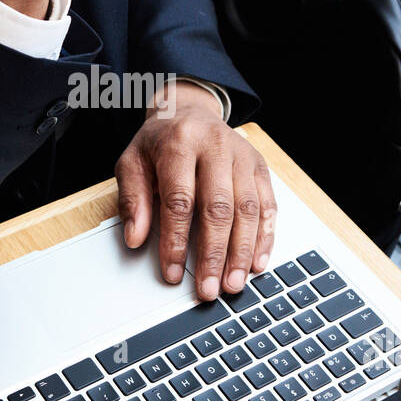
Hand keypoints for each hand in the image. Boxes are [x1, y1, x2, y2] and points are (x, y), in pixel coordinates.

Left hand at [115, 81, 277, 300]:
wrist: (189, 111)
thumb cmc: (159, 143)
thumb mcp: (132, 163)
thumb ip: (132, 199)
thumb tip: (135, 238)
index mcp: (179, 143)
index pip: (179, 200)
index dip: (176, 241)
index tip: (173, 273)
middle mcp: (215, 147)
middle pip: (218, 208)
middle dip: (214, 254)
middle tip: (209, 289)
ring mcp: (242, 156)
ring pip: (248, 209)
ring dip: (242, 252)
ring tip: (234, 283)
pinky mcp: (260, 166)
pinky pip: (268, 205)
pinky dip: (265, 237)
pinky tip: (258, 263)